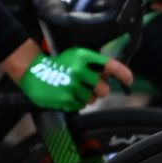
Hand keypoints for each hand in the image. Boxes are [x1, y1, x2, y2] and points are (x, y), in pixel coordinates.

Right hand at [18, 47, 133, 110]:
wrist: (32, 70)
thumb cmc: (58, 63)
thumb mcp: (77, 56)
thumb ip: (94, 65)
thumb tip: (110, 78)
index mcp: (84, 57)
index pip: (111, 65)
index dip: (123, 74)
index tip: (129, 80)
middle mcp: (80, 70)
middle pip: (103, 89)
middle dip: (99, 91)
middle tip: (90, 88)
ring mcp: (72, 85)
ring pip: (92, 99)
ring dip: (86, 97)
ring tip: (73, 89)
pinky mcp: (65, 98)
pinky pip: (80, 106)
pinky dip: (76, 103)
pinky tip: (67, 94)